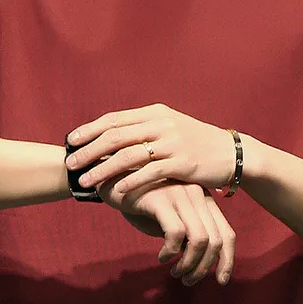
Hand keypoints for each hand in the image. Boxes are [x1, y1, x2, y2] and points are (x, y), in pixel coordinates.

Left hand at [66, 104, 236, 194]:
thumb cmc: (196, 143)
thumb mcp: (170, 128)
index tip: (71, 141)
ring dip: (104, 169)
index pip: (115, 119)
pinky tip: (117, 191)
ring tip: (86, 181)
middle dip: (89, 150)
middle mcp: (162, 124)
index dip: (90, 130)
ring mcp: (173, 143)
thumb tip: (113, 134)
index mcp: (155, 113)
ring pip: (129, 156)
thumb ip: (144, 129)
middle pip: (116, 136)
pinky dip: (131, 182)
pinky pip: (151, 173)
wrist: (231, 154)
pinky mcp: (183, 163)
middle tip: (70, 163)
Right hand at [99, 178, 235, 285]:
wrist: (113, 181)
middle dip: (203, 268)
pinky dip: (171, 252)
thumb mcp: (172, 220)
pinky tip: (162, 257)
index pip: (227, 234)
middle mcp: (197, 195)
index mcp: (204, 200)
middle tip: (187, 280)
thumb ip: (188, 234)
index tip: (221, 281)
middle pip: (216, 241)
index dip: (228, 261)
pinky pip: (175, 233)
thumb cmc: (144, 205)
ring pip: (199, 239)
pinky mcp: (160, 198)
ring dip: (189, 264)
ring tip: (175, 272)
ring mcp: (180, 194)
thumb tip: (204, 262)